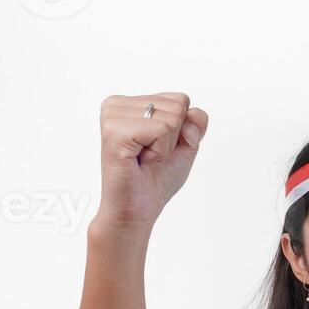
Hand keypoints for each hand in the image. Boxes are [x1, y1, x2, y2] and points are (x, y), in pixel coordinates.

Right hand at [94, 92, 208, 229]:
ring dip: (165, 147)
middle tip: (150, 156)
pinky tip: (140, 161)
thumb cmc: (157, 178)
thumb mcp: (185, 144)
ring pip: (171, 118)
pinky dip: (159, 152)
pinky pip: (161, 130)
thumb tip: (190, 113)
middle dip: (173, 138)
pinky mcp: (115, 132)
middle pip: (178, 105)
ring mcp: (112, 116)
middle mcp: (116, 104)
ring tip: (143, 159)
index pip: (180, 99)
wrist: (138, 209)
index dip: (180, 131)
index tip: (156, 147)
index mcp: (129, 102)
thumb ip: (196, 122)